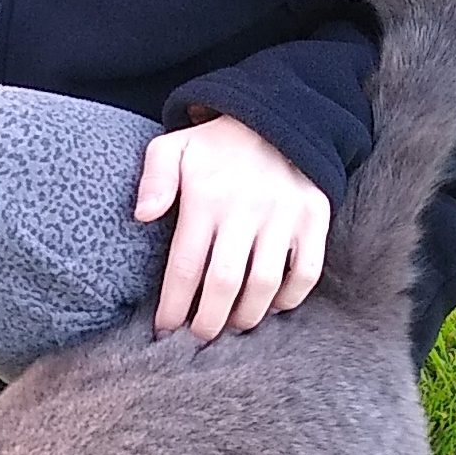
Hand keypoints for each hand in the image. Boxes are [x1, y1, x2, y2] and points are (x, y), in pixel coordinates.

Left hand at [135, 114, 331, 342]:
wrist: (278, 115)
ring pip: (264, 284)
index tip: (164, 330)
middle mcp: (246, 210)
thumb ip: (153, 179)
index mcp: (206, 199)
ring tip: (231, 327)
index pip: (184, 267)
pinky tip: (272, 307)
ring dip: (246, 316)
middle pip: (223, 284)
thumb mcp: (173, 146)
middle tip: (198, 339)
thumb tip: (142, 216)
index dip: (173, 306)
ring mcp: (284, 215)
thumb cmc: (216, 145)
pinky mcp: (314, 218)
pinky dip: (290, 299)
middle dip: (207, 322)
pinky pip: (306, 272)